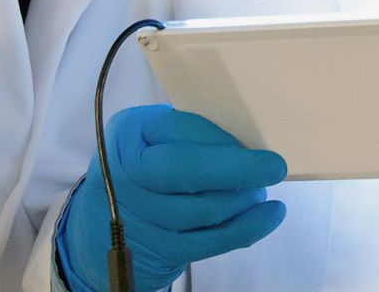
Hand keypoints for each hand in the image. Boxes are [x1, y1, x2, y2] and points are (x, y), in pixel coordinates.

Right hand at [58, 104, 286, 291]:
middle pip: (182, 171)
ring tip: (261, 189)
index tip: (253, 141)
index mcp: (128, 133)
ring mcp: (139, 216)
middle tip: (274, 167)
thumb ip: (190, 132)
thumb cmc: (146, 162)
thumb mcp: (154, 135)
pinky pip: (209, 242)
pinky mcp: (159, 248)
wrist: (105, 220)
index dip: (217, 138)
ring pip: (202, 210)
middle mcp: (126, 173)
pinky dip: (246, 228)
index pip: (175, 130)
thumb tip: (247, 141)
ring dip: (243, 199)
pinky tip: (269, 215)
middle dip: (234, 169)